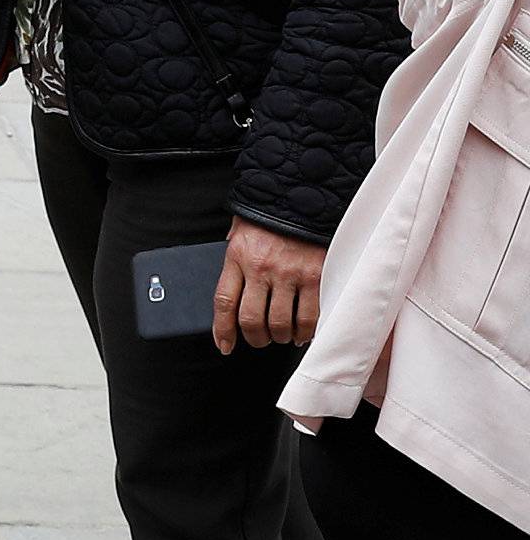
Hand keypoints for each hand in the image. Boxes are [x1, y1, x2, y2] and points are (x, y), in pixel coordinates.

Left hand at [212, 218, 325, 352]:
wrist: (304, 193)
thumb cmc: (270, 215)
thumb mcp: (241, 233)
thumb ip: (236, 262)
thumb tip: (231, 296)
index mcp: (238, 255)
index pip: (224, 302)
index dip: (223, 330)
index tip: (226, 345)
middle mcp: (262, 267)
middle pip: (251, 320)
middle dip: (256, 338)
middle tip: (261, 338)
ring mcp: (290, 273)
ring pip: (280, 324)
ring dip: (280, 337)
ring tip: (283, 334)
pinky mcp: (317, 277)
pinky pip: (310, 318)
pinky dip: (306, 332)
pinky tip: (304, 331)